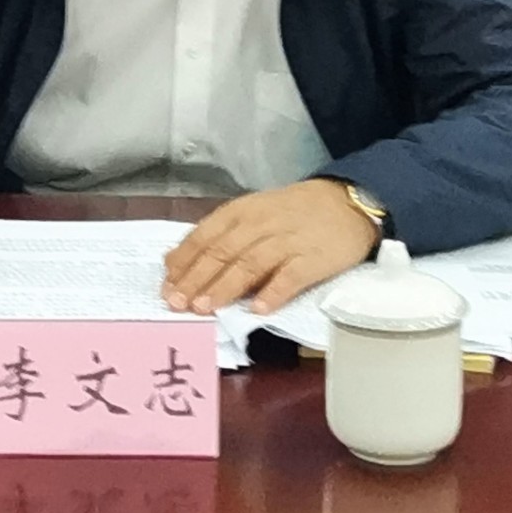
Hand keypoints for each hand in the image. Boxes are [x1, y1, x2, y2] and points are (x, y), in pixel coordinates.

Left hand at [161, 179, 377, 315]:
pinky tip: (258, 310)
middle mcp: (262, 223)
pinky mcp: (314, 258)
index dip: (185, 261)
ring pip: (251, 263)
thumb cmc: (293, 212)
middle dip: (198, 278)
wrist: (346, 202)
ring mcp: (289, 240)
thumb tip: (176, 262)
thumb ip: (219, 235)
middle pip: (224, 251)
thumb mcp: (254, 212)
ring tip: (205, 308)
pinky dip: (274, 291)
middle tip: (177, 303)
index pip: (206, 235)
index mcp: (243, 211)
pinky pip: (292, 275)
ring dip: (226, 286)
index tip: (166, 285)